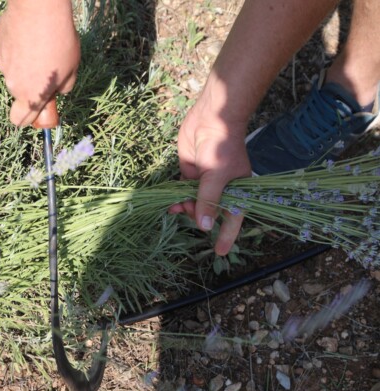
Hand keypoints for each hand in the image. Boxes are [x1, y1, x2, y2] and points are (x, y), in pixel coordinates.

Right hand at [0, 0, 79, 125]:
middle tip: (46, 70)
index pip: (20, 120)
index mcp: (32, 96)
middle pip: (19, 94)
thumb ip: (64, 88)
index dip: (30, 118)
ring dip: (24, 67)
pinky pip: (8, 55)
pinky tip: (28, 38)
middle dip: (31, 88)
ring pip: (13, 73)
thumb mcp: (72, 70)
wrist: (39, 10)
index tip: (40, 110)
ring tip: (39, 48)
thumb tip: (58, 91)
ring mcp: (3, 65)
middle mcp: (13, 84)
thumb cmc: (59, 42)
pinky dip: (17, 51)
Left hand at [169, 97, 250, 255]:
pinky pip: (183, 193)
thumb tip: (204, 226)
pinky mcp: (190, 176)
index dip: (227, 235)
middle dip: (198, 218)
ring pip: (194, 204)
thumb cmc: (222, 147)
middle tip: (187, 214)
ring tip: (175, 206)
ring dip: (184, 208)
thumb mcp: (216, 176)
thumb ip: (208, 200)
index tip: (220, 253)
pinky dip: (176, 199)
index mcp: (237, 191)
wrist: (209, 120)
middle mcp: (221, 190)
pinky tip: (169, 203)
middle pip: (210, 213)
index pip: (234, 218)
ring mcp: (204, 183)